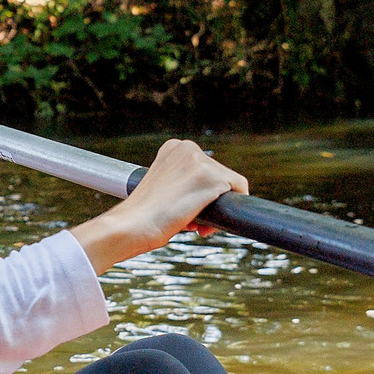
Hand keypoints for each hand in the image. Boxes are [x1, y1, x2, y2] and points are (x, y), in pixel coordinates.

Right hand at [70, 138, 249, 272]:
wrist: (133, 225)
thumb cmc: (142, 214)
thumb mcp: (161, 186)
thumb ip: (181, 181)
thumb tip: (200, 194)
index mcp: (174, 148)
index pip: (204, 169)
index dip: (198, 193)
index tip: (182, 209)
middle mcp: (188, 148)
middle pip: (219, 176)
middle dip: (208, 201)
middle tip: (188, 221)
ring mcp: (201, 161)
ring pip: (229, 186)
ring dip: (215, 208)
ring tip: (191, 223)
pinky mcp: (213, 177)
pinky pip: (240, 191)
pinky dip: (229, 212)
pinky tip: (203, 224)